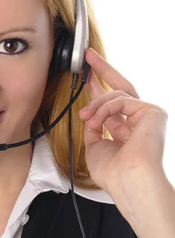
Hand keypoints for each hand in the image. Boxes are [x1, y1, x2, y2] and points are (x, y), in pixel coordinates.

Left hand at [78, 48, 168, 195]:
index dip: (97, 89)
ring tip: (85, 117)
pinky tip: (96, 119)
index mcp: (126, 131)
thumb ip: (94, 127)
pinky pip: (121, 99)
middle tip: (88, 56)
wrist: (128, 181)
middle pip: (122, 87)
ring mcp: (147, 115)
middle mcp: (139, 121)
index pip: (112, 104)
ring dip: (95, 104)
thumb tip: (89, 113)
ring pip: (116, 94)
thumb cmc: (114, 173)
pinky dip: (105, 107)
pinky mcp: (152, 112)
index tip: (86, 76)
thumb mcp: (94, 146)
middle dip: (103, 70)